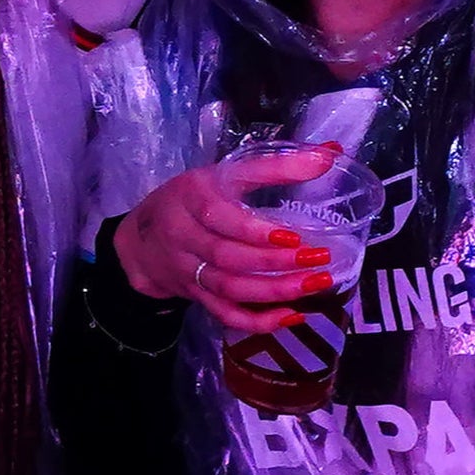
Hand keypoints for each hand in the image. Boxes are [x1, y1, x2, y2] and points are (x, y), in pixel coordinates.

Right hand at [114, 148, 343, 333]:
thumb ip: (276, 166)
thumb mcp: (223, 173)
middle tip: (318, 261)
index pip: (219, 217)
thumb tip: (332, 153)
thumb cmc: (192, 197)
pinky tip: (291, 316)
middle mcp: (184, 236)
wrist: (142, 239)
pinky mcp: (196, 296)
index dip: (254, 232)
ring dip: (274, 292)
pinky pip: (225, 315)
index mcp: (190, 197)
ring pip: (228, 289)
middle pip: (226, 257)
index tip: (293, 237)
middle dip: (274, 264)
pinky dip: (257, 321)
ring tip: (314, 286)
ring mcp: (188, 270)